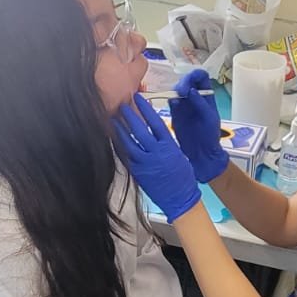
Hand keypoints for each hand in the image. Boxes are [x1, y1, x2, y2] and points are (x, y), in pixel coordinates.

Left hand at [113, 94, 200, 222]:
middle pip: (139, 130)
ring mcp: (146, 163)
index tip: (138, 98)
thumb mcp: (178, 154)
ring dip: (120, 130)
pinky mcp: (138, 172)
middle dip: (129, 116)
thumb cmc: (183, 176)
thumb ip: (165, 142)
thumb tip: (155, 131)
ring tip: (113, 120)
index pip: (155, 122)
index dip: (145, 109)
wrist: (180, 198)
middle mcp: (156, 152)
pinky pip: (126, 157)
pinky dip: (120, 146)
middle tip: (121, 106)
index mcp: (169, 145)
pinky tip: (115, 139)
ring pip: (129, 143)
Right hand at [169, 69, 228, 183]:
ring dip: (176, 90)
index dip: (195, 75)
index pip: (201, 77)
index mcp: (207, 96)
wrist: (201, 153)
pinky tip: (173, 104)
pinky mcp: (175, 112)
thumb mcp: (209, 118)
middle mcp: (194, 96)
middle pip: (187, 81)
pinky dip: (171, 100)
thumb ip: (201, 104)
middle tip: (181, 91)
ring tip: (177, 98)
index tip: (191, 81)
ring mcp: (184, 104)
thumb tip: (191, 90)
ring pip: (177, 89)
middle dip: (183, 82)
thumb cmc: (210, 135)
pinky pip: (171, 101)